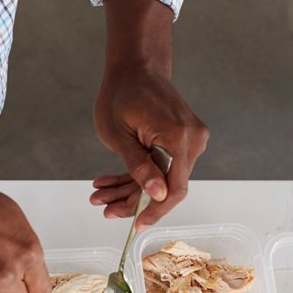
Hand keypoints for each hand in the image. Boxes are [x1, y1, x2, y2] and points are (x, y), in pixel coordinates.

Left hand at [90, 0, 208, 227]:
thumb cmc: (122, 94)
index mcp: (179, 138)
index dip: (155, 211)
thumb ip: (139, 167)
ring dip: (129, 188)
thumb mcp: (119, 136)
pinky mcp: (183, 139)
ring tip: (98, 194)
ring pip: (161, 177)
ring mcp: (190, 139)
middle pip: (166, 185)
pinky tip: (109, 181)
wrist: (136, 67)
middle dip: (132, 200)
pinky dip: (137, 174)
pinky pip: (162, 164)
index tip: (136, 226)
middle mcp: (193, 140)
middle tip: (103, 208)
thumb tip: (157, 195)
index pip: (174, 188)